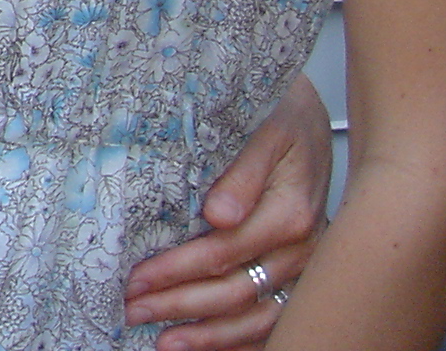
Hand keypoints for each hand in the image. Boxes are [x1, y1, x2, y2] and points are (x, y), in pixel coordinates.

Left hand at [123, 72, 330, 349]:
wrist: (312, 117)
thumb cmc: (283, 117)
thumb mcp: (266, 129)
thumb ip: (243, 172)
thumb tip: (218, 214)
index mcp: (290, 213)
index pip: (224, 253)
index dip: (177, 270)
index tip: (137, 279)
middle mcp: (303, 250)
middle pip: (236, 291)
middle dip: (180, 306)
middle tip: (133, 311)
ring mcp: (305, 269)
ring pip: (258, 316)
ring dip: (209, 335)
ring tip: (165, 342)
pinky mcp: (303, 276)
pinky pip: (276, 320)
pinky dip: (241, 340)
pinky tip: (207, 346)